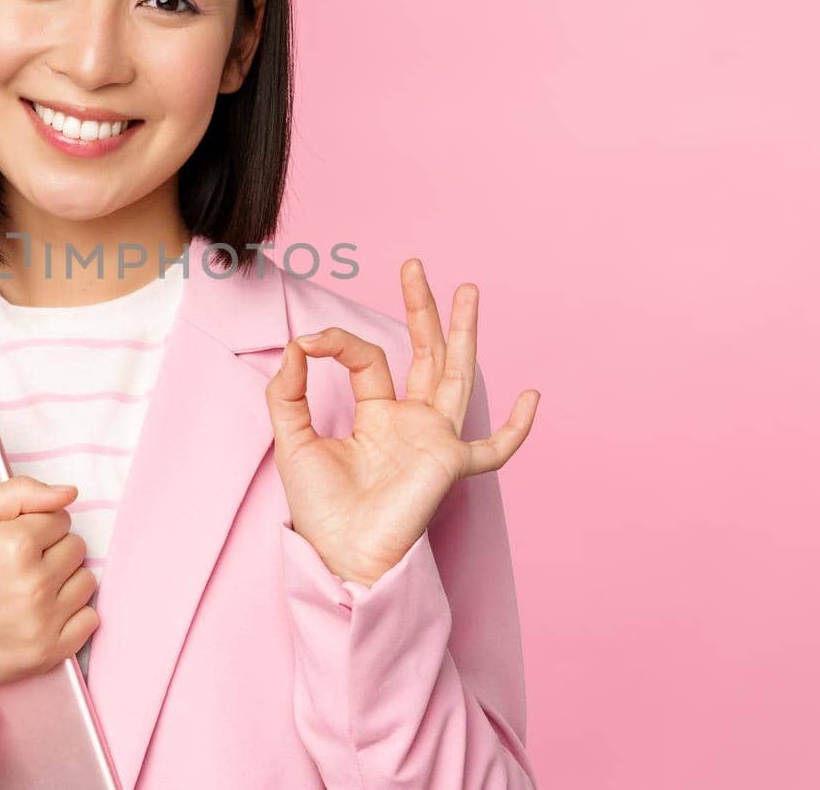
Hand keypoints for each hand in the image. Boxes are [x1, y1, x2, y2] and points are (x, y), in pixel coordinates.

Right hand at [0, 475, 98, 703]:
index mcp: (16, 544)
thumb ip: (19, 492)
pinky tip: (43, 612)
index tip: (12, 540)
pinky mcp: (47, 653)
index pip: (61, 518)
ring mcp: (43, 621)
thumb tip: (69, 493)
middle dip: (52, 550)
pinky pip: (90, 620)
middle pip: (77, 548)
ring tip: (29, 588)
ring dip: (64, 581)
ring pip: (86, 580)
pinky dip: (73, 614)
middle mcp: (34, 583)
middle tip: (18, 565)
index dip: (37, 525)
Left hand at [265, 258, 539, 586]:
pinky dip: (516, 428)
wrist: (339, 553)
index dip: (337, 341)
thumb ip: (287, 391)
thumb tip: (295, 345)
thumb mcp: (292, 438)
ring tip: (467, 290)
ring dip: (463, 333)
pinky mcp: (450, 463)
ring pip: (456, 375)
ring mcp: (435, 440)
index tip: (307, 341)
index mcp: (377, 414)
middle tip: (415, 266)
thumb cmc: (320, 507)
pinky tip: (532, 396)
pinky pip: (494, 449)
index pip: (367, 358)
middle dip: (422, 309)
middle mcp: (410, 422)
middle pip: (425, 353)